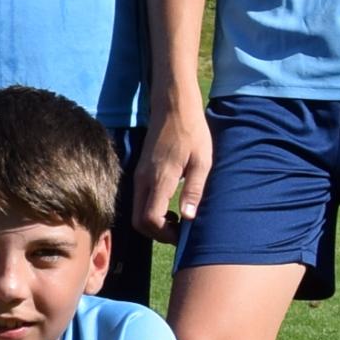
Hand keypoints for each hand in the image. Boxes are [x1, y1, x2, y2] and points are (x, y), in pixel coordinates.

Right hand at [131, 106, 211, 240]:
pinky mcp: (140, 171)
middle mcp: (143, 179)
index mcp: (160, 178)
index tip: (183, 231)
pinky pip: (139, 200)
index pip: (149, 219)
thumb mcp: (202, 161)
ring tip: (178, 217)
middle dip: (157, 232)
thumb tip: (188, 217)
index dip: (165, 233)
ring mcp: (139, 175)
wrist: (173, 106)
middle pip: (138, 221)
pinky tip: (171, 204)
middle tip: (179, 229)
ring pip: (137, 211)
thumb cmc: (192, 132)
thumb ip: (194, 189)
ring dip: (154, 222)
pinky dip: (151, 210)